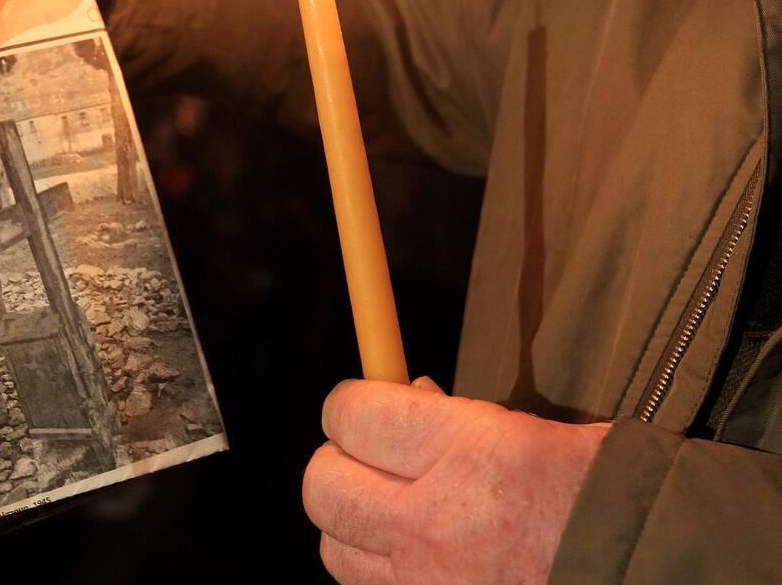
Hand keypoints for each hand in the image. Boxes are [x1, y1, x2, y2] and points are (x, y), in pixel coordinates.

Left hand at [303, 379, 608, 583]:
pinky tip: (406, 550)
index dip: (350, 402)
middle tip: (367, 454)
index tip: (365, 401)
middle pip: (322, 484)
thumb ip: (454, 414)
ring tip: (386, 506)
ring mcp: (425, 579)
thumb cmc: (595, 491)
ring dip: (349, 519)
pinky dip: (371, 566)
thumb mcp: (530, 428)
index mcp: (466, 451)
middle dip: (335, 460)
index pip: (350, 413)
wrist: (640, 571)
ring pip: (331, 545)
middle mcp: (433, 519)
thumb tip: (402, 396)